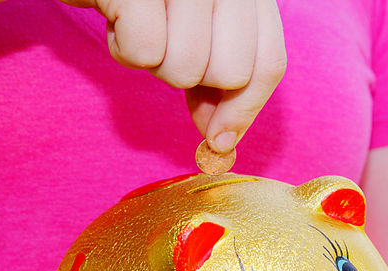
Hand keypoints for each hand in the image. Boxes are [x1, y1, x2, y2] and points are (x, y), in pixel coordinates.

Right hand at [61, 0, 286, 152]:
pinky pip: (144, 51)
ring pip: (188, 68)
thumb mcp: (191, 34)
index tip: (220, 137)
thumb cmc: (141, 1)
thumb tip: (222, 139)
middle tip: (168, 45)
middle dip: (193, 79)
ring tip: (140, 26)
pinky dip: (124, 47)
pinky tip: (118, 18)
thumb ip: (215, 79)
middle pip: (232, 74)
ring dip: (155, 62)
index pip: (269, 63)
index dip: (245, 108)